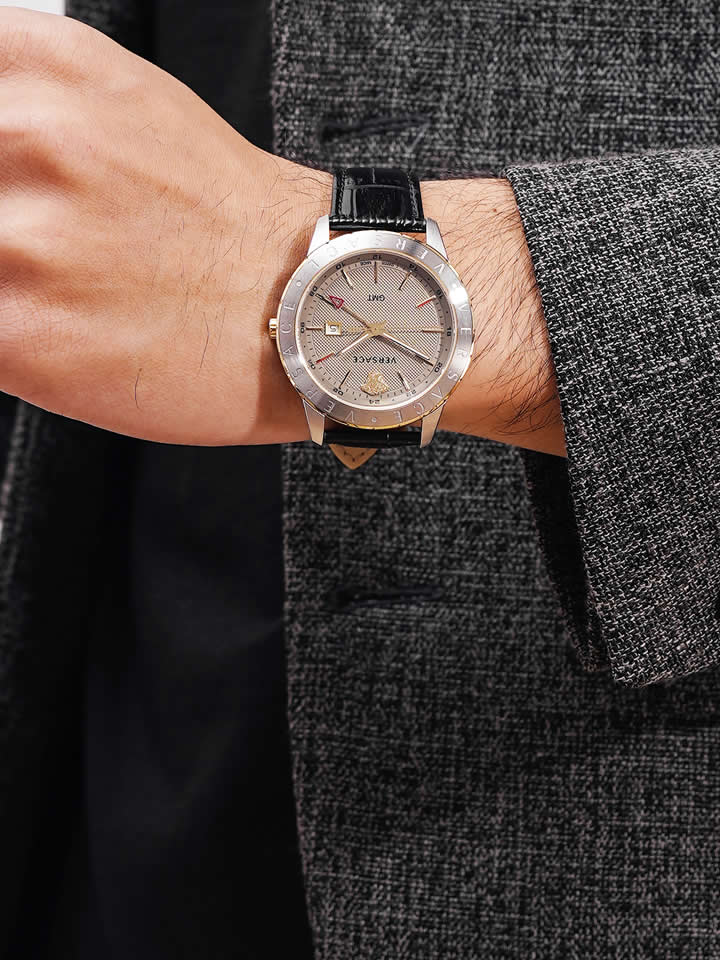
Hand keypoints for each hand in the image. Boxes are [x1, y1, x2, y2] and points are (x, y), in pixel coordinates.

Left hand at [0, 9, 563, 455]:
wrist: (311, 306)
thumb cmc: (230, 223)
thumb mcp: (119, 105)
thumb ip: (25, 107)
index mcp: (45, 66)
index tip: (13, 190)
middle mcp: (29, 134)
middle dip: (6, 220)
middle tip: (46, 252)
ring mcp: (23, 239)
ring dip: (9, 281)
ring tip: (67, 294)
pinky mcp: (23, 336)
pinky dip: (9, 336)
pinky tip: (59, 334)